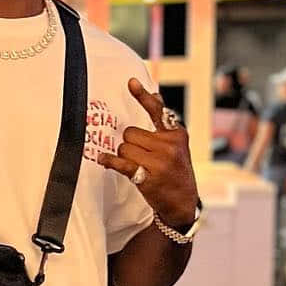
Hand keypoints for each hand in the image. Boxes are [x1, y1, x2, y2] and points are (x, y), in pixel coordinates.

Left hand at [97, 80, 197, 229]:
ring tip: (138, 166)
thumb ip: (165, 123)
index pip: (157, 111)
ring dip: (124, 156)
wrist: (183, 203)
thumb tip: (156, 94)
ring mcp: (160, 162)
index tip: (130, 82)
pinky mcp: (149, 177)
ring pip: (124, 147)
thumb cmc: (176, 172)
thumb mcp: (177, 145)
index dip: (142, 96)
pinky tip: (103, 160)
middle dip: (129, 143)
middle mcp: (170, 146)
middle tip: (139, 156)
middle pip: (131, 133)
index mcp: (177, 134)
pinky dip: (110, 161)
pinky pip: (121, 163)